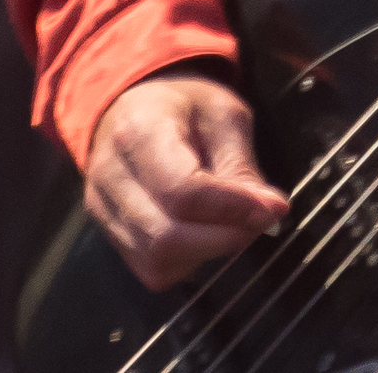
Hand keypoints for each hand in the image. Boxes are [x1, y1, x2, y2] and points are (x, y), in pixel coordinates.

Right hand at [85, 66, 288, 290]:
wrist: (132, 108)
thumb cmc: (182, 107)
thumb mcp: (223, 115)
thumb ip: (241, 165)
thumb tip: (268, 212)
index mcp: (139, 130)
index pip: (183, 190)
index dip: (233, 208)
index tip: (273, 209)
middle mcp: (110, 174)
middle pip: (166, 236)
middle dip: (225, 237)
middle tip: (261, 221)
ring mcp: (103, 208)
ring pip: (158, 260)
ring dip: (209, 252)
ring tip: (233, 223)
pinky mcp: (110, 234)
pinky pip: (152, 270)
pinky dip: (187, 262)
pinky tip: (203, 233)